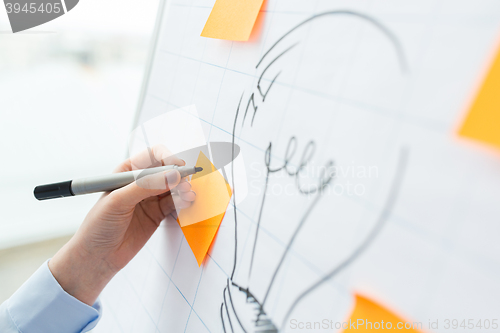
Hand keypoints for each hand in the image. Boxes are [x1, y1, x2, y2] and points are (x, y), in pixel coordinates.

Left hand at [49, 145, 195, 304]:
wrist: (97, 257)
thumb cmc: (98, 226)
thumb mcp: (118, 202)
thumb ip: (145, 187)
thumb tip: (171, 176)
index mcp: (127, 172)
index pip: (153, 156)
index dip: (168, 158)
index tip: (178, 167)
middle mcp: (140, 182)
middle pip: (167, 171)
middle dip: (179, 175)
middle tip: (185, 185)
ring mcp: (150, 198)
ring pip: (174, 187)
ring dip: (184, 189)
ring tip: (188, 195)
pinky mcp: (157, 213)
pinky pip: (175, 203)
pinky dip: (183, 202)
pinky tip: (186, 203)